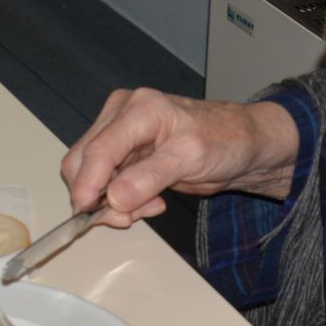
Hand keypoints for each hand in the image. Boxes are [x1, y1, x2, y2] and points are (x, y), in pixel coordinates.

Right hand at [59, 89, 300, 223]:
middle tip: (127, 217)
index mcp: (138, 108)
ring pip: (90, 175)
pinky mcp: (125, 155)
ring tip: (150, 206)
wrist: (242, 146)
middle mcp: (121, 117)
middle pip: (83, 161)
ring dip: (112, 201)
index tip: (85, 213)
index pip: (98, 149)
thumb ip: (150, 177)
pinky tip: (150, 201)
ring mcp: (121, 136)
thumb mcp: (191, 158)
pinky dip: (121, 200)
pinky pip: (106, 183)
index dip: (87, 183)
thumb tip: (113, 198)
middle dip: (98, 196)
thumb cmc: (224, 140)